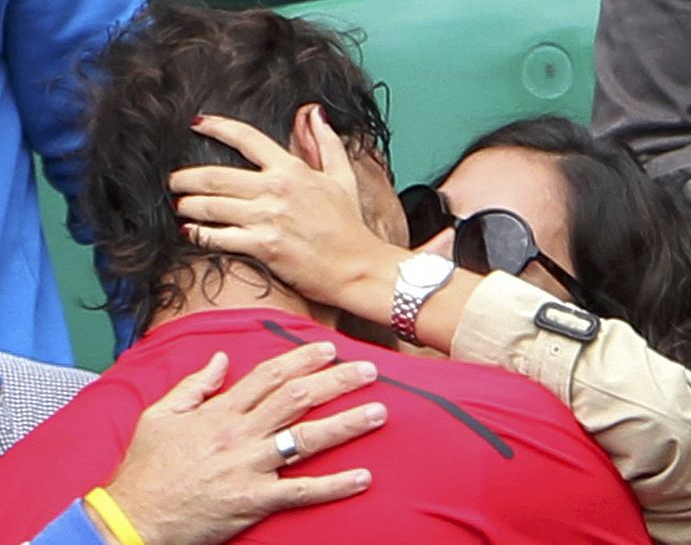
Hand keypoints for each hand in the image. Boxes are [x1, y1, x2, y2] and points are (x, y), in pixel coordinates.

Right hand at [94, 342, 385, 544]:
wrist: (133, 518)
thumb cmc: (146, 466)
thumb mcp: (160, 414)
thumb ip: (195, 384)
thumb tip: (223, 358)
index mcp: (221, 411)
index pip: (270, 375)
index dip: (303, 359)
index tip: (330, 349)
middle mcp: (240, 434)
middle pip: (297, 399)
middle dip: (337, 381)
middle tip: (369, 370)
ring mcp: (250, 467)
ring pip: (307, 439)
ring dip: (346, 424)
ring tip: (379, 412)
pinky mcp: (255, 500)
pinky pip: (302, 492)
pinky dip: (335, 485)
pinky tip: (363, 476)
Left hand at [169, 110, 391, 306]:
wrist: (358, 268)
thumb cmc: (350, 227)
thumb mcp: (343, 178)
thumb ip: (326, 143)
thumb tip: (315, 113)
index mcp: (293, 170)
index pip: (246, 138)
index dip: (216, 127)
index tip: (196, 123)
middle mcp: (277, 190)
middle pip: (216, 176)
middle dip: (185, 178)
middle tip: (173, 180)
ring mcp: (269, 218)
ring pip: (212, 206)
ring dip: (188, 205)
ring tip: (178, 206)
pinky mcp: (264, 246)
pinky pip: (219, 237)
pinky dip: (199, 235)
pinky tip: (189, 234)